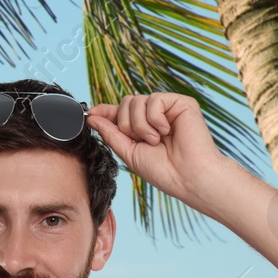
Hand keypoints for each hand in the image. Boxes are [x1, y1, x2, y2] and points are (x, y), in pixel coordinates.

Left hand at [86, 92, 226, 206]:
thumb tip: (92, 118)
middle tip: (140, 141)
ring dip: (140, 124)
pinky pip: (154, 100)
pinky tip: (165, 131)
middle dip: (126, 124)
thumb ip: (111, 134)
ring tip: (155, 140)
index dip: (105, 111)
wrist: (187, 177)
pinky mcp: (181, 103)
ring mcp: (168, 108)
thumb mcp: (129, 152)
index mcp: (143, 127)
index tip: (90, 113)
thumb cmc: (162, 170)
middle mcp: (155, 116)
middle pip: (126, 103)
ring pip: (137, 100)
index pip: (121, 112)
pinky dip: (155, 118)